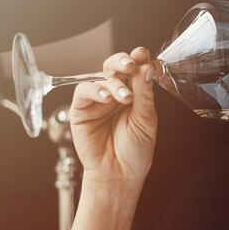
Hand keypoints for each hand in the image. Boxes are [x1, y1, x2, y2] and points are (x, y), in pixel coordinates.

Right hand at [70, 47, 156, 183]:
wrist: (120, 174)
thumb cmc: (135, 151)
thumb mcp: (146, 120)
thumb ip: (145, 93)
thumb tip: (147, 67)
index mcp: (134, 94)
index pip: (135, 70)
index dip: (138, 59)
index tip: (144, 54)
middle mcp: (115, 94)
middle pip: (115, 67)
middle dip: (123, 62)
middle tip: (131, 65)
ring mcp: (98, 101)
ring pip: (100, 76)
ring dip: (113, 82)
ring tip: (125, 97)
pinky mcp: (81, 110)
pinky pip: (84, 91)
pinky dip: (95, 90)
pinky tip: (107, 98)